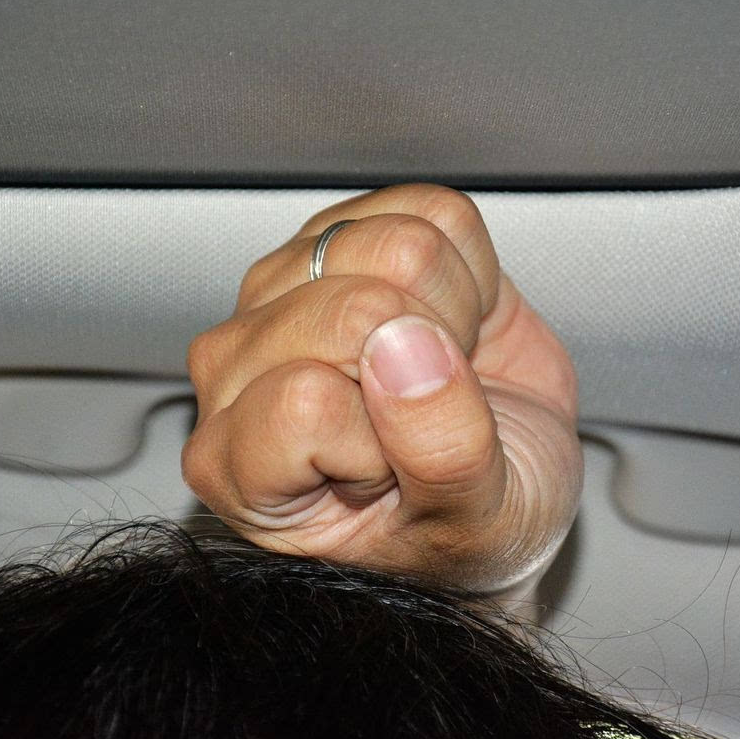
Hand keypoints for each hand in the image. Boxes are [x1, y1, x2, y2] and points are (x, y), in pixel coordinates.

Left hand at [182, 184, 581, 592]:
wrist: (503, 483)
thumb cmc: (462, 528)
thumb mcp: (473, 527)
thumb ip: (441, 452)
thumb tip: (406, 346)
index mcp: (236, 463)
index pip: (304, 401)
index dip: (383, 436)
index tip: (396, 471)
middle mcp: (238, 369)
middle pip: (351, 309)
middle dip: (428, 362)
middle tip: (430, 414)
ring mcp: (283, 291)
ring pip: (390, 244)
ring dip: (449, 310)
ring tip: (438, 369)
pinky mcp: (342, 235)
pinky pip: (431, 211)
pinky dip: (469, 271)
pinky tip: (449, 327)